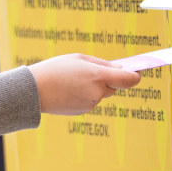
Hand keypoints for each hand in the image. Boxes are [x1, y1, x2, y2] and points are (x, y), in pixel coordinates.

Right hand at [27, 53, 141, 115]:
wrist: (33, 91)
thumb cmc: (56, 69)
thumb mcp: (80, 59)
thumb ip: (102, 64)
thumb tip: (120, 69)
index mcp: (98, 77)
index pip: (129, 80)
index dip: (135, 75)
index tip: (137, 71)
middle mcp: (97, 93)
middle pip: (115, 86)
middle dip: (111, 78)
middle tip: (97, 70)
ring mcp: (90, 104)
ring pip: (101, 93)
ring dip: (95, 86)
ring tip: (75, 78)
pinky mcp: (82, 111)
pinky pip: (91, 100)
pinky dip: (85, 94)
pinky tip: (70, 88)